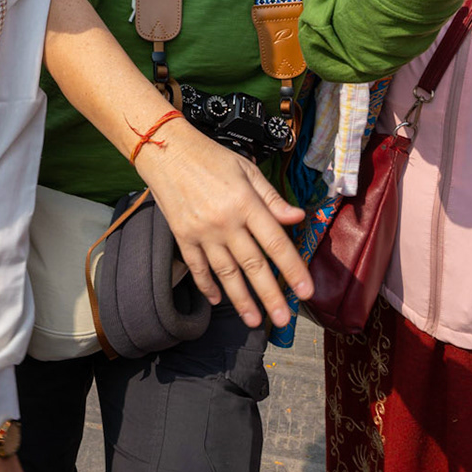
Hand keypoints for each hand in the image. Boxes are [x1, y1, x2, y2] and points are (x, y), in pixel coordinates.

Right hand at [133, 118, 308, 327]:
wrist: (165, 151)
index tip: (305, 291)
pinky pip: (197, 267)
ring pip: (226, 272)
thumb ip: (272, 198)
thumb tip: (297, 217)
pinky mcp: (182, 236)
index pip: (275, 242)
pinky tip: (217, 300)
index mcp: (245, 202)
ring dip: (241, 299)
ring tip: (254, 320)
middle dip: (270, 295)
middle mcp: (225, 221)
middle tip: (283, 319)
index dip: (292, 269)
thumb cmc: (210, 157)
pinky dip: (207, 285)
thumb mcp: (246, 170)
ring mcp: (202, 231)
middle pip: (253, 265)